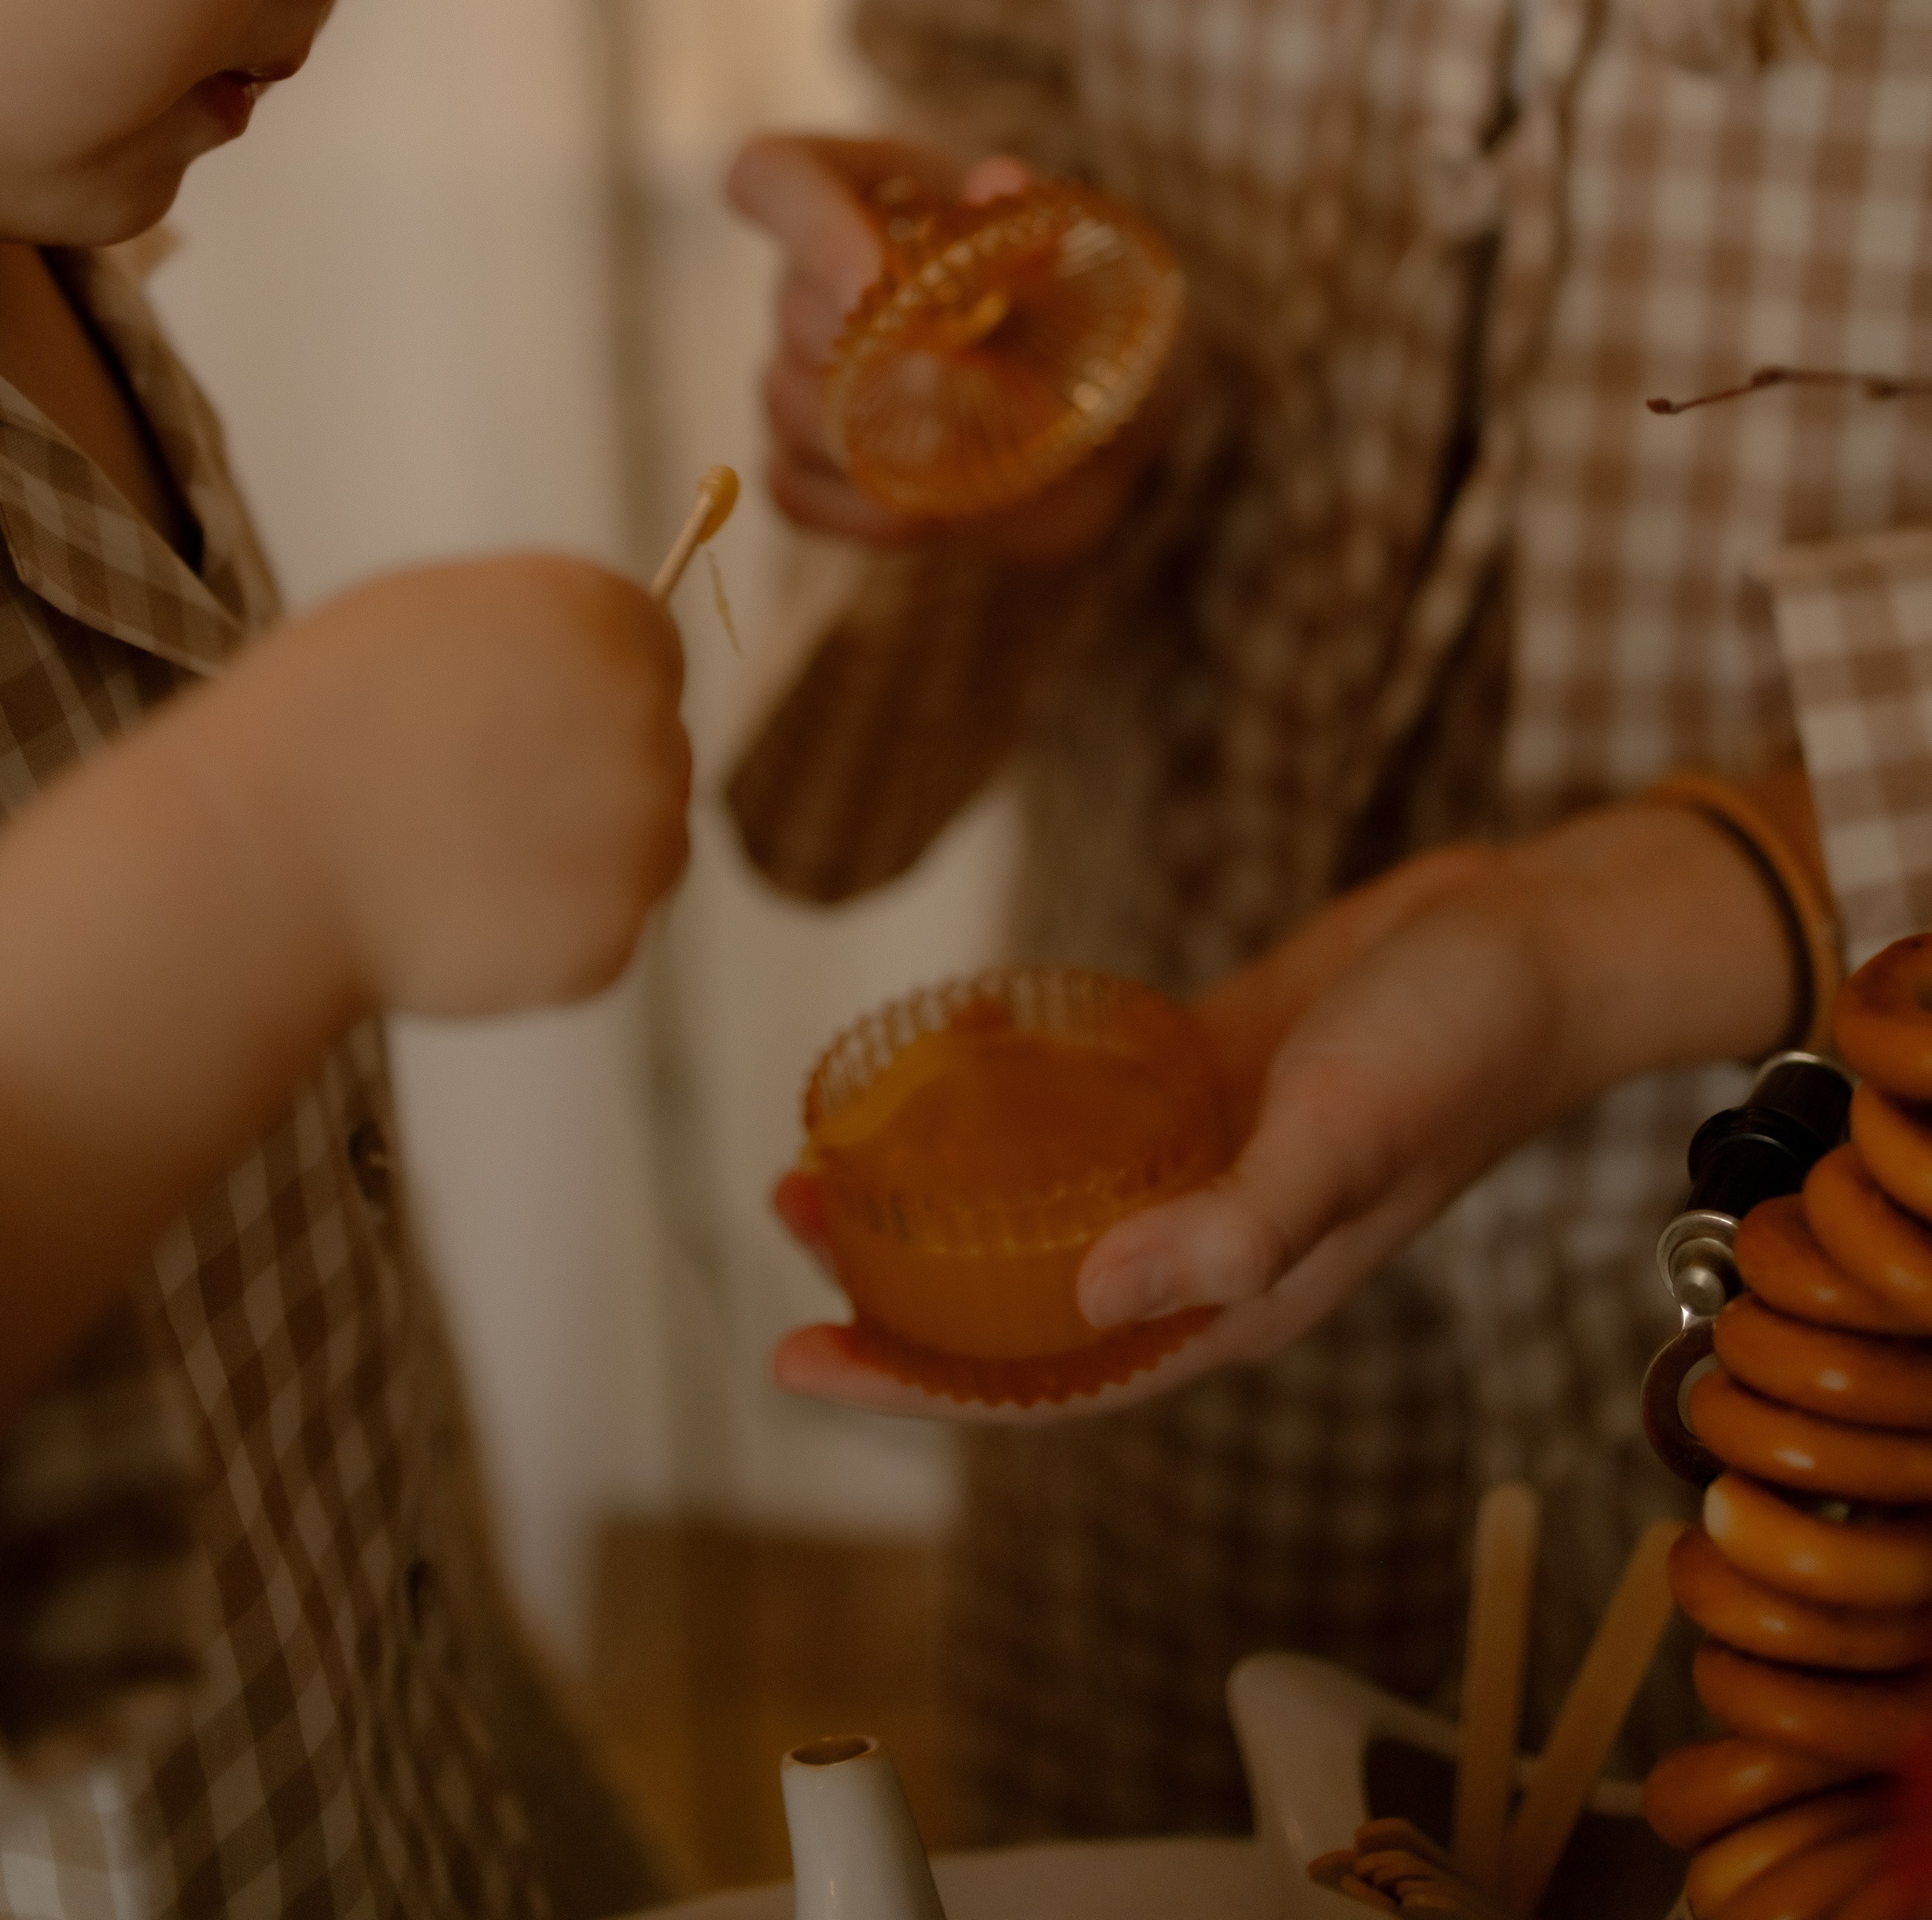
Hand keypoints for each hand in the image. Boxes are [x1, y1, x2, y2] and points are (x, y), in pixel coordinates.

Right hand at [175, 554, 690, 1022]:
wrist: (259, 856)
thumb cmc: (316, 723)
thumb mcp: (432, 613)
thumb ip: (536, 632)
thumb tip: (591, 666)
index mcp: (594, 612)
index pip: (651, 651)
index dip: (589, 693)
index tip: (534, 725)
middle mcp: (640, 710)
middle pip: (654, 751)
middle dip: (586, 777)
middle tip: (480, 802)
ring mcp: (637, 827)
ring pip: (644, 847)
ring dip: (579, 859)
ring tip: (461, 859)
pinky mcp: (612, 928)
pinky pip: (603, 930)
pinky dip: (546, 935)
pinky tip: (461, 914)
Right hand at [725, 130, 1182, 563]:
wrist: (1088, 429)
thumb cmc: (1071, 320)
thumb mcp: (1074, 262)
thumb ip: (1031, 229)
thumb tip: (999, 181)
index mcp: (865, 189)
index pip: (774, 175)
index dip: (806, 227)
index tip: (871, 286)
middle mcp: (809, 273)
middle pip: (794, 311)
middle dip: (877, 362)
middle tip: (972, 393)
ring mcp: (791, 369)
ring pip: (788, 403)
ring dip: (874, 439)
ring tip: (971, 454)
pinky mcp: (796, 458)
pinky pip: (792, 486)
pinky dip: (860, 509)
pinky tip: (926, 511)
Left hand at [769, 800, 1795, 1424]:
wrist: (1533, 937)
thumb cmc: (1459, 1043)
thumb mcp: (1345, 1132)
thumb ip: (1233, 1225)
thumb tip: (1091, 1297)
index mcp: (1237, 1298)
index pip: (1052, 1375)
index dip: (920, 1384)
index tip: (799, 1359)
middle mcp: (1208, 1245)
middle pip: (1025, 1298)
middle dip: (902, 1286)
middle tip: (787, 1222)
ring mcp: (1204, 1160)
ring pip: (1042, 1202)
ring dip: (941, 1190)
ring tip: (830, 1147)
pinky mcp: (1207, 1076)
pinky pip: (1084, 1106)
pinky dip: (1011, 1091)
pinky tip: (943, 1046)